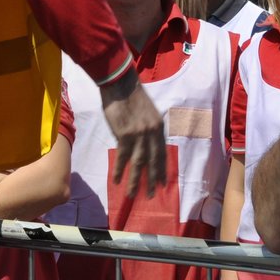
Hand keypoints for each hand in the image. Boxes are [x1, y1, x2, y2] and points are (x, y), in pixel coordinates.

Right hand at [99, 73, 165, 197]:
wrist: (121, 83)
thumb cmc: (131, 96)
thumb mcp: (148, 112)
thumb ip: (148, 128)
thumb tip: (143, 143)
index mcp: (158, 126)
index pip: (162, 152)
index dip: (162, 168)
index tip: (162, 182)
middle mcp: (152, 132)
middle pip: (153, 161)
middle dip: (153, 180)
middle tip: (152, 195)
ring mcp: (139, 134)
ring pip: (138, 163)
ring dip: (135, 181)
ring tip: (133, 195)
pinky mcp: (125, 134)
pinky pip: (123, 157)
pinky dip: (120, 170)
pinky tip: (117, 180)